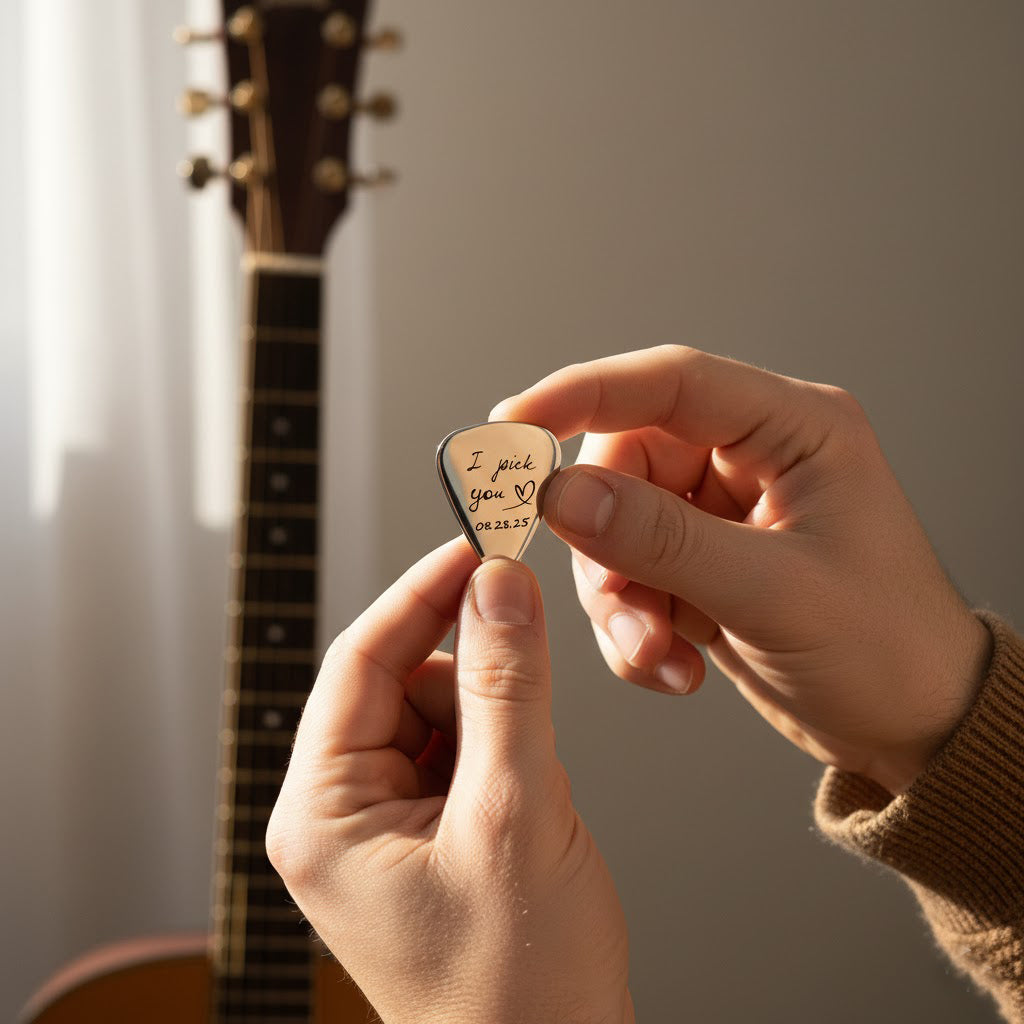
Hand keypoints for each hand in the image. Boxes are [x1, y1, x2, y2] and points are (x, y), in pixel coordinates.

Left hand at [267, 539, 632, 1023]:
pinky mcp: (430, 830)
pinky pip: (463, 747)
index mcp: (322, 813)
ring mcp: (386, 824)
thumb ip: (509, 689)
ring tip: (532, 776)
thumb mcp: (514, 816)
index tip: (477, 544)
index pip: (359, 661)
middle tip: (527, 633)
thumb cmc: (517, 991)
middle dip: (470, 663)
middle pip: (400, 680)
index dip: (421, 594)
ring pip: (440, 710)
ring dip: (495, 712)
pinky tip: (530, 789)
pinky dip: (504, 743)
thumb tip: (501, 586)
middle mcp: (341, 813)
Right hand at [492, 346, 991, 794]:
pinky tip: (674, 665)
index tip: (511, 427)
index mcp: (793, 430)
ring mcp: (721, 513)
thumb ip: (662, 539)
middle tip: (615, 603)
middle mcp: (751, 458)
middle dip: (606, 543)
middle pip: (625, 463)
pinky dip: (633, 625)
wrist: (914, 729)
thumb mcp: (772, 593)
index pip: (669, 382)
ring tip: (654, 651)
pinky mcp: (700, 563)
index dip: (580, 393)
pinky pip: (630, 575)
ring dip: (619, 597)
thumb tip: (562, 495)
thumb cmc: (887, 650)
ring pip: (615, 525)